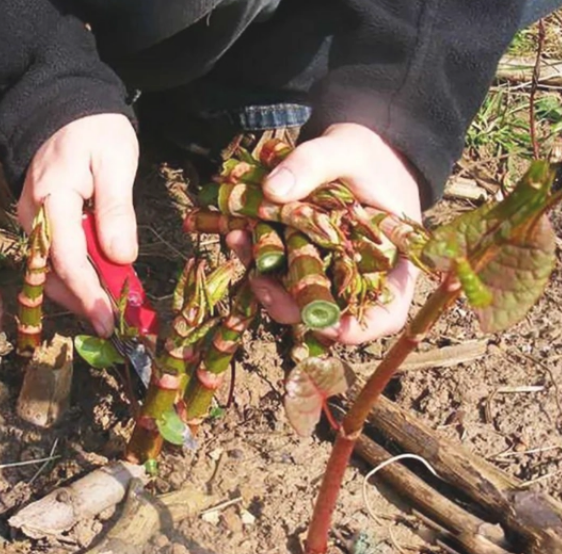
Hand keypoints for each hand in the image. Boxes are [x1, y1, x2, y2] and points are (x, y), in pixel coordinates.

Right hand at [17, 113, 138, 336]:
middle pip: (52, 274)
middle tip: (116, 325)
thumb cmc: (94, 130)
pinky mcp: (42, 225)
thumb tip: (120, 258)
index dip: (88, 294)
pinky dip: (77, 277)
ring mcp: (34, 222)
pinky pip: (54, 259)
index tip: (110, 321)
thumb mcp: (115, 162)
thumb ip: (116, 210)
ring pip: (51, 271)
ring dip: (79, 294)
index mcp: (50, 200)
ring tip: (113, 310)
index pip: (66, 259)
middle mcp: (33, 217)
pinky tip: (101, 286)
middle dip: (83, 303)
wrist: (64, 107)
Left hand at [227, 123, 421, 343]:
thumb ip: (314, 164)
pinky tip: (238, 233)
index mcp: (392, 262)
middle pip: (328, 312)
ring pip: (294, 294)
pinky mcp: (297, 258)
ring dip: (264, 281)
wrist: (352, 146)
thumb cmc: (368, 155)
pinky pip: (275, 269)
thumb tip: (273, 190)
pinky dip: (255, 257)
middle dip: (289, 304)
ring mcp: (324, 271)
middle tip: (260, 282)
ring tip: (239, 241)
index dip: (359, 330)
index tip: (327, 326)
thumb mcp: (348, 149)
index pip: (386, 313)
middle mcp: (357, 276)